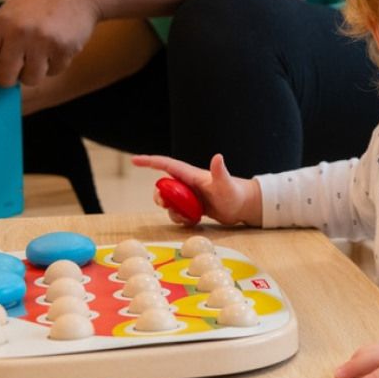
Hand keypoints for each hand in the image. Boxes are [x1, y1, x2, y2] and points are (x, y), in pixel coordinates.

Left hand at [0, 0, 101, 118]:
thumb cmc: (37, 7)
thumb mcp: (7, 18)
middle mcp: (19, 33)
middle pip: (4, 78)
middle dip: (10, 76)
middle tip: (20, 58)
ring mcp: (42, 41)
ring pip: (29, 80)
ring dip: (35, 71)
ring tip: (41, 48)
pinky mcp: (64, 49)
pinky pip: (53, 73)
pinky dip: (55, 64)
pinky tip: (57, 45)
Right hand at [131, 153, 260, 226]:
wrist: (244, 206)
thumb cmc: (236, 193)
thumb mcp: (226, 184)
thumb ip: (220, 172)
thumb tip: (217, 157)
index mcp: (192, 175)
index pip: (167, 165)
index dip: (149, 162)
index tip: (134, 161)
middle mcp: (189, 184)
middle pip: (164, 187)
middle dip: (159, 196)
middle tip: (165, 205)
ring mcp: (191, 196)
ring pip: (170, 203)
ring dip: (172, 211)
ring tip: (187, 216)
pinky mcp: (195, 207)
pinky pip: (179, 213)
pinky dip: (181, 219)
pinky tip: (193, 220)